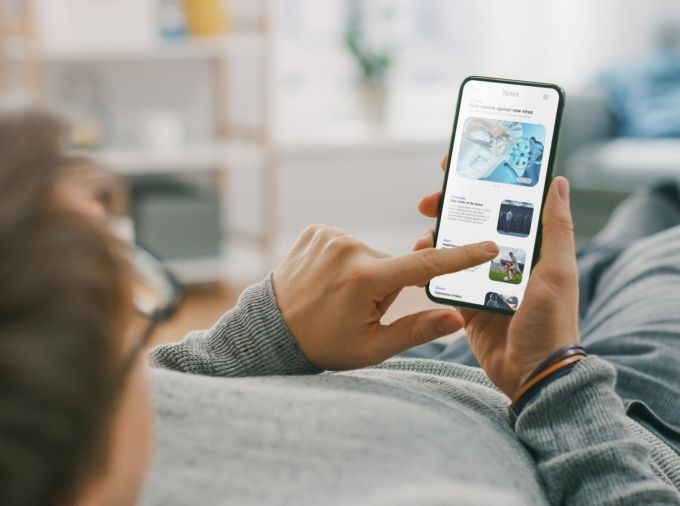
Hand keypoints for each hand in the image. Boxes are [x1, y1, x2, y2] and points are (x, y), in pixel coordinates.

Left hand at [273, 224, 497, 370]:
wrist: (272, 330)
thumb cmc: (323, 344)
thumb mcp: (371, 347)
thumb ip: (416, 331)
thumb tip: (457, 319)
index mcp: (364, 280)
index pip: (424, 266)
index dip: (460, 256)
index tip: (488, 245)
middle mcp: (347, 250)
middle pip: (393, 264)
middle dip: (386, 286)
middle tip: (357, 310)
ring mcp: (329, 236)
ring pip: (371, 254)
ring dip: (366, 273)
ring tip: (338, 295)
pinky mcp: (317, 230)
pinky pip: (349, 244)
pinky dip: (347, 261)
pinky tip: (327, 279)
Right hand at [415, 156, 579, 398]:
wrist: (532, 372)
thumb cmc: (552, 321)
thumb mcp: (558, 271)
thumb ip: (556, 228)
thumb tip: (557, 181)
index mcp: (529, 247)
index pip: (503, 205)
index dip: (482, 183)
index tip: (460, 165)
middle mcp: (504, 258)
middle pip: (472, 222)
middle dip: (449, 206)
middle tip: (427, 200)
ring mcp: (482, 278)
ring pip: (453, 246)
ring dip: (435, 235)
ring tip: (421, 233)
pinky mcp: (466, 300)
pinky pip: (444, 276)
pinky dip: (430, 265)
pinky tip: (419, 258)